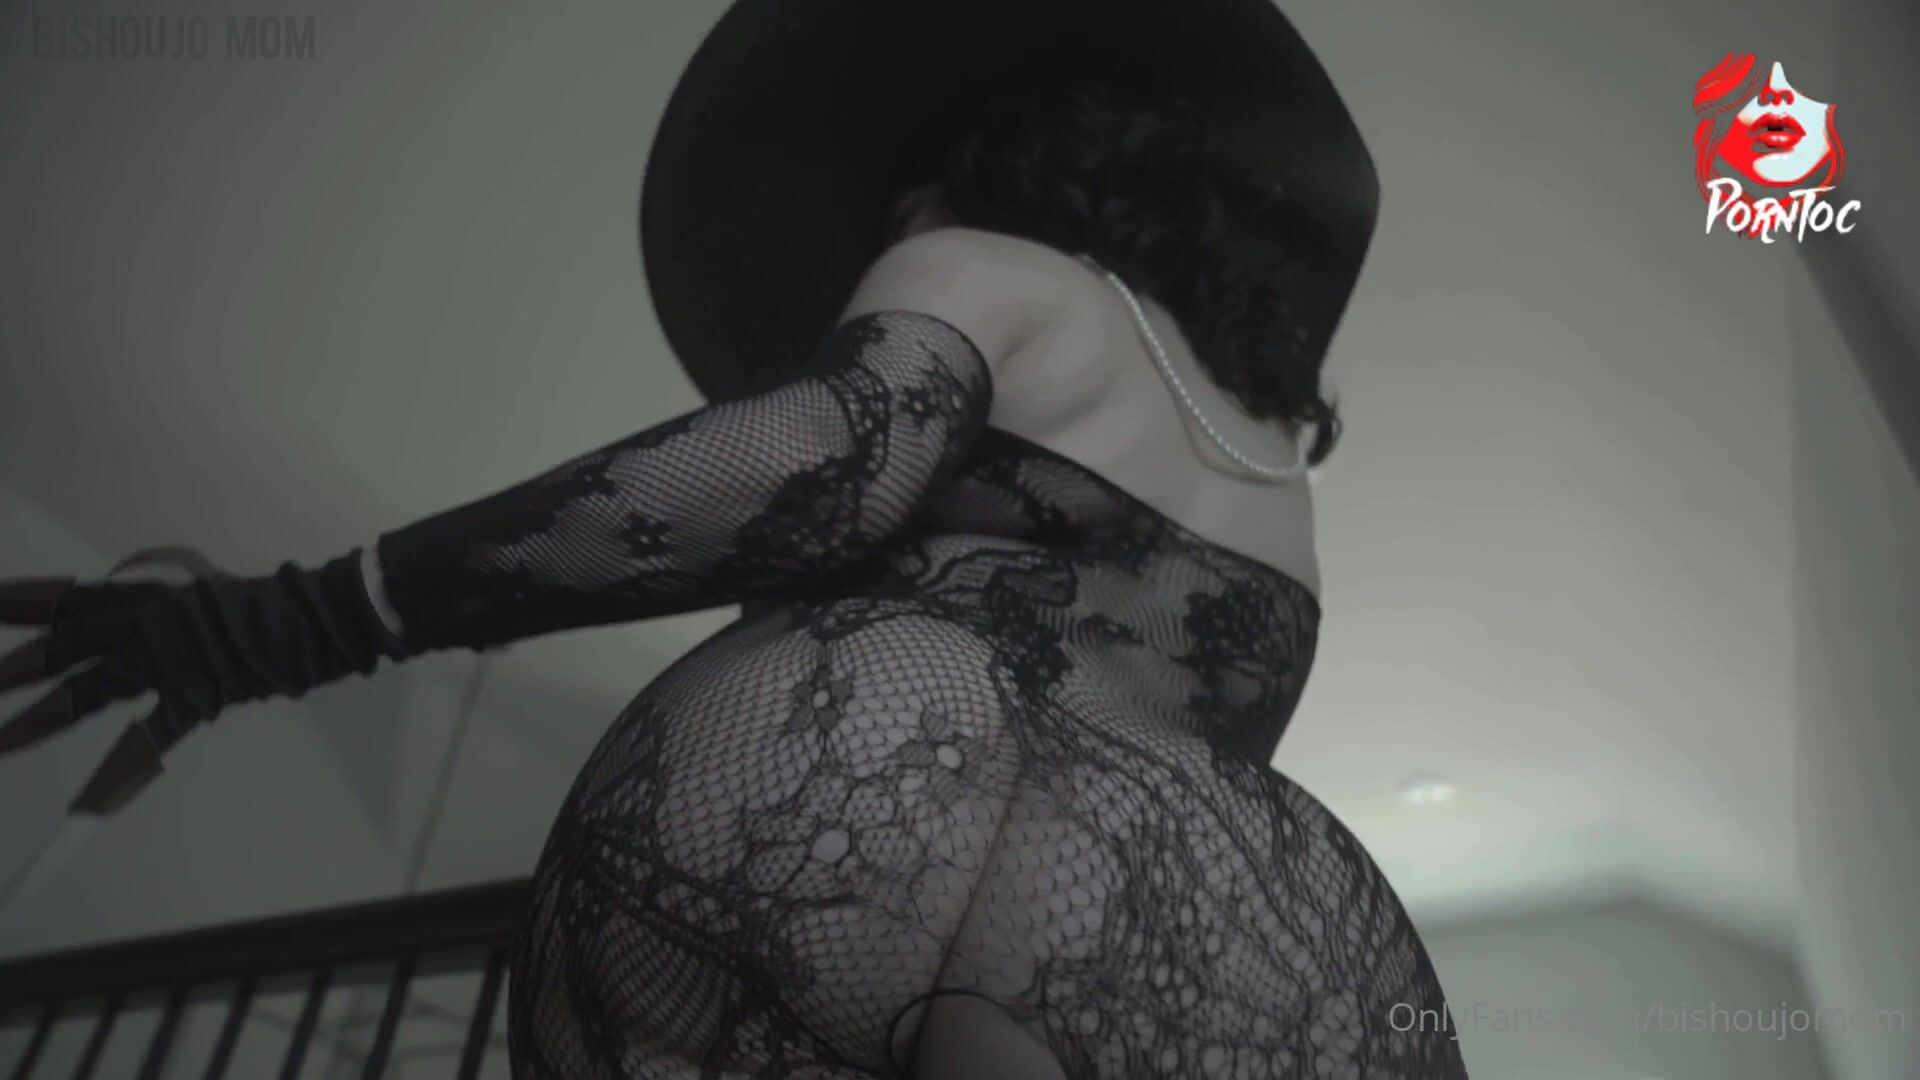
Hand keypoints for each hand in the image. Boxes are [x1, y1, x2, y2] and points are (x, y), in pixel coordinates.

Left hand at [2, 553, 396, 764]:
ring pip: (89, 690)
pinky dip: (117, 775)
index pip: (72, 599)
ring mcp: (168, 659)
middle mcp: (147, 622)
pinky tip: (84, 808)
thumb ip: (171, 607)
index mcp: (150, 596)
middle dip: (15, 665)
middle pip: (65, 644)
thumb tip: (145, 618)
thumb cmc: (275, 603)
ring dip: (39, 716)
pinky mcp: (196, 693)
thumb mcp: (210, 592)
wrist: (319, 614)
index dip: (24, 602)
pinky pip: (149, 738)